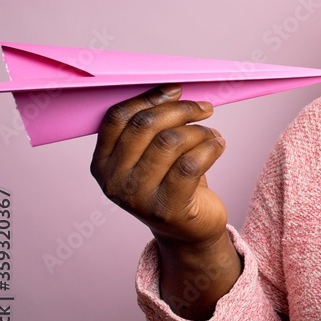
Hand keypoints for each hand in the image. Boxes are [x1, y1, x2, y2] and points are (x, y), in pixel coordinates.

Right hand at [90, 83, 228, 249]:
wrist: (188, 230)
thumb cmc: (171, 184)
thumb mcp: (150, 156)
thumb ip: (150, 129)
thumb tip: (172, 91)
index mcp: (102, 163)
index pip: (118, 118)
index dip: (149, 98)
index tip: (176, 90)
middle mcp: (114, 181)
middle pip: (145, 126)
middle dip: (181, 110)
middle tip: (204, 107)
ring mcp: (137, 197)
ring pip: (171, 142)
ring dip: (199, 130)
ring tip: (211, 133)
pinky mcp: (167, 209)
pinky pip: (191, 164)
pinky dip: (210, 147)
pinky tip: (218, 145)